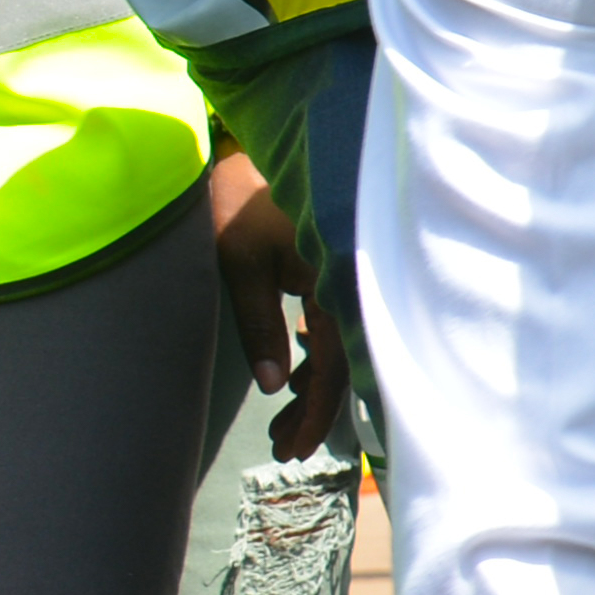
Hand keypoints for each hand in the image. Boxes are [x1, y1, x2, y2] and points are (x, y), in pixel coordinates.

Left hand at [204, 150, 349, 461]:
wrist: (248, 146)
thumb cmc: (241, 198)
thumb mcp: (241, 262)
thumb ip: (260, 325)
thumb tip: (273, 385)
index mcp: (338, 280)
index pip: (335, 364)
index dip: (316, 411)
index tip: (293, 448)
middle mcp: (352, 282)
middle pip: (346, 364)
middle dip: (315, 410)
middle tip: (284, 447)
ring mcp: (347, 276)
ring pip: (342, 347)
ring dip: (315, 388)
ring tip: (283, 423)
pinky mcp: (336, 269)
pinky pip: (338, 326)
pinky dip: (318, 357)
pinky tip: (297, 372)